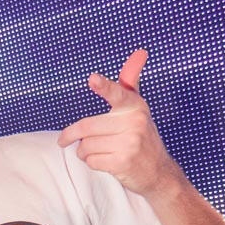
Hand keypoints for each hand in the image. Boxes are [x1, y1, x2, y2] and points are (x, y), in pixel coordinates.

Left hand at [57, 49, 178, 197]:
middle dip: (72, 136)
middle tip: (66, 139)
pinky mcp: (123, 162)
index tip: (93, 79)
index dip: (104, 86)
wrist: (159, 172)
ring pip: (86, 146)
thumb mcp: (138, 108)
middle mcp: (134, 122)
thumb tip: (140, 52)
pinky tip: (105, 161)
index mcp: (135, 106)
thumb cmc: (142, 136)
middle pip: (86, 128)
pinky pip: (91, 161)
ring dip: (84, 152)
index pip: (117, 93)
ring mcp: (129, 143)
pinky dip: (92, 163)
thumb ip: (130, 82)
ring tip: (97, 151)